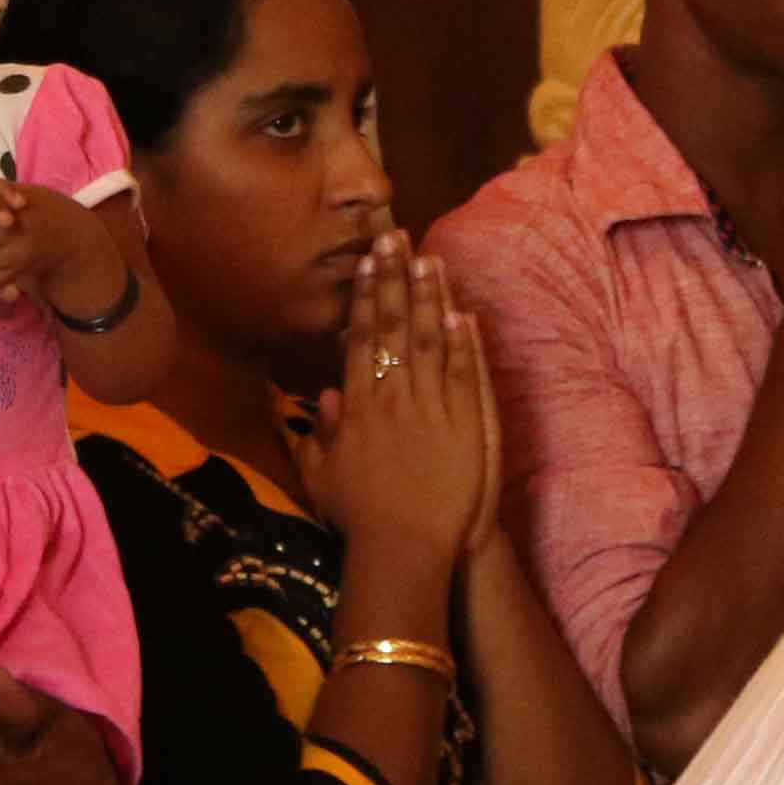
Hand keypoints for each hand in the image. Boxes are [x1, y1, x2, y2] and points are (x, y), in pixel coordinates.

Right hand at [281, 239, 488, 571]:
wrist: (407, 548)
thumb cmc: (360, 518)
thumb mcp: (322, 476)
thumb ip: (318, 433)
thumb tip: (324, 394)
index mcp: (360, 404)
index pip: (363, 335)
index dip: (367, 294)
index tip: (369, 260)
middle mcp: (395, 396)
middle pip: (396, 325)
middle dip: (396, 278)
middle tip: (397, 236)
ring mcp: (433, 407)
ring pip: (433, 340)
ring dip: (432, 297)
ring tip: (431, 259)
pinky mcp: (466, 424)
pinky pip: (465, 373)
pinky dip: (465, 341)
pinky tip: (464, 311)